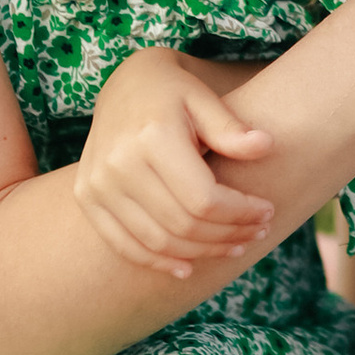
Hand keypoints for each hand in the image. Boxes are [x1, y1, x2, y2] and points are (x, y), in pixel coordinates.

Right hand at [75, 46, 278, 279]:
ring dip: (200, 253)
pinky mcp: (87, 199)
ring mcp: (97, 185)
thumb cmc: (173, 92)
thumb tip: (265, 146)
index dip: (240, 213)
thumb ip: (231, 127)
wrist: (124, 87)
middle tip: (257, 233)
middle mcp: (117, 164)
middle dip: (227, 235)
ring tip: (233, 246)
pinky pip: (124, 244)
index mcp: (151, 137)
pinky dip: (157, 261)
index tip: (267, 211)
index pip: (204, 198)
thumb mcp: (204, 99)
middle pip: (182, 224)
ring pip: (156, 241)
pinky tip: (187, 267)